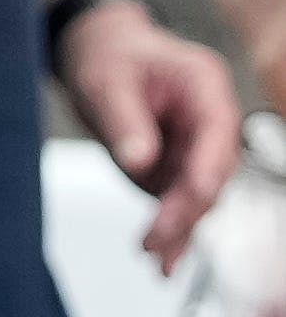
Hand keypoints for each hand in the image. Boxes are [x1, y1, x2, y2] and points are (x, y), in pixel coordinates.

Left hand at [58, 0, 241, 269]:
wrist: (99, 53)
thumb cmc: (108, 56)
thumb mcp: (105, 81)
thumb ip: (125, 121)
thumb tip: (139, 162)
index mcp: (205, 88)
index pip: (218, 138)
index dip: (205, 174)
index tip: (187, 202)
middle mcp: (211, 122)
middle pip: (211, 174)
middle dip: (186, 211)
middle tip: (154, 240)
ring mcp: (196, 148)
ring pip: (199, 197)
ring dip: (180, 231)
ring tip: (158, 263)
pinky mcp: (176, 167)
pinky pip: (179, 203)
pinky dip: (171, 231)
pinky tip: (162, 262)